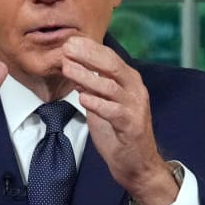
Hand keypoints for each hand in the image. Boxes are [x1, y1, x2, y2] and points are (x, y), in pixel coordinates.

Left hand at [61, 36, 177, 204]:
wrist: (137, 164)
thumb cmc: (119, 132)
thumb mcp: (103, 103)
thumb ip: (92, 86)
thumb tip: (74, 67)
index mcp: (129, 81)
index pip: (110, 57)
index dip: (90, 48)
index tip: (70, 41)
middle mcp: (135, 90)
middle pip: (112, 65)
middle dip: (88, 55)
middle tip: (67, 49)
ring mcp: (135, 107)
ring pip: (110, 86)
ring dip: (87, 77)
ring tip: (67, 69)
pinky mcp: (132, 126)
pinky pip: (113, 111)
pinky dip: (97, 103)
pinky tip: (82, 97)